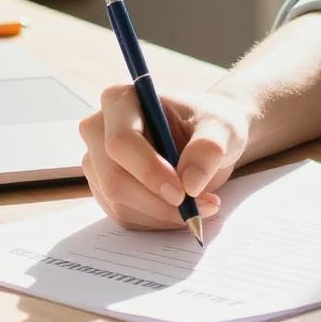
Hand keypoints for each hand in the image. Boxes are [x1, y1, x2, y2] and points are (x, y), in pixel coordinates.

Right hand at [80, 83, 250, 229]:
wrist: (209, 140)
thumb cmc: (211, 125)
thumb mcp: (223, 128)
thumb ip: (209, 149)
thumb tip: (189, 183)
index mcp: (121, 100)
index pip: (120, 142)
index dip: (148, 170)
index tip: (182, 192)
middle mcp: (99, 130)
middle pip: (114, 178)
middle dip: (157, 201)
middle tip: (197, 208)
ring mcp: (97, 162)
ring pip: (119, 203)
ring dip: (162, 214)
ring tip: (201, 204)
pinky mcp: (104, 189)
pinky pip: (125, 217)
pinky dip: (157, 221)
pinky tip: (182, 209)